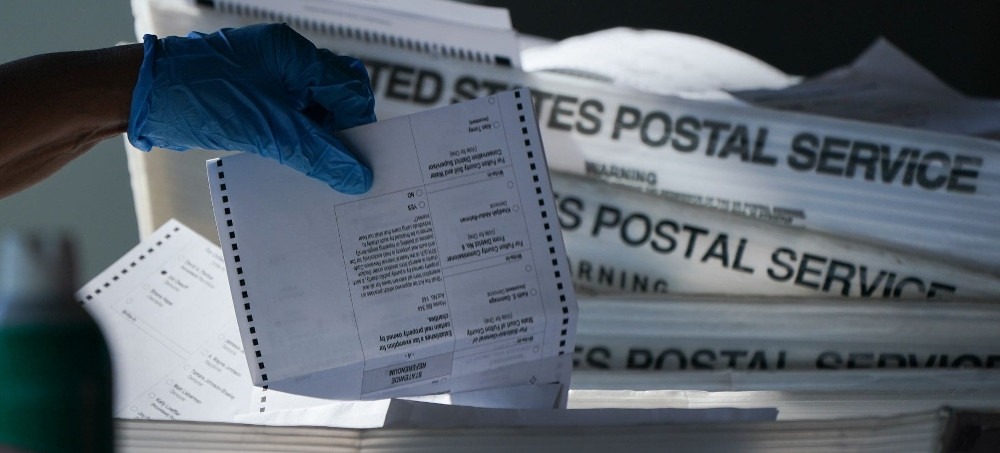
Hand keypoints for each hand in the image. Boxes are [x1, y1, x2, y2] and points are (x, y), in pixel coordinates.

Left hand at [128, 23, 375, 193]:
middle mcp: (286, 62)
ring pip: (316, 112)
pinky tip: (297, 167)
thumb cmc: (197, 96)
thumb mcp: (266, 129)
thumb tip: (357, 176)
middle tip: (345, 168)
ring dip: (320, 142)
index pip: (348, 87)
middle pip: (337, 97)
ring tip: (321, 174)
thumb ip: (316, 152)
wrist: (138, 97)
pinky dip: (298, 143)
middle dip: (344, 133)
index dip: (358, 126)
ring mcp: (270, 80)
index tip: (360, 162)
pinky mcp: (254, 100)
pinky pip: (291, 121)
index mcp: (294, 54)